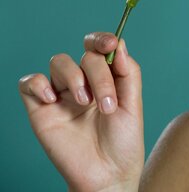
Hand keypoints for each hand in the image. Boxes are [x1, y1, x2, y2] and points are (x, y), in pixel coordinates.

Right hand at [18, 33, 143, 191]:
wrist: (108, 174)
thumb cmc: (123, 141)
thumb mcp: (134, 104)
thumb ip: (128, 72)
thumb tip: (119, 43)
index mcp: (107, 78)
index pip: (100, 47)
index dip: (103, 39)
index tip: (110, 44)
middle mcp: (84, 82)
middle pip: (84, 56)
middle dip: (98, 74)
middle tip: (106, 103)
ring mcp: (61, 94)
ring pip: (58, 62)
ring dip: (74, 77)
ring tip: (85, 103)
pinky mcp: (41, 110)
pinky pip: (30, 83)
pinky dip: (39, 84)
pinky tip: (53, 99)